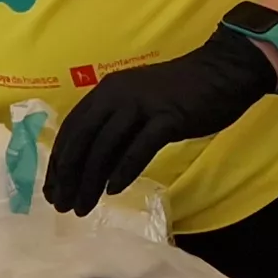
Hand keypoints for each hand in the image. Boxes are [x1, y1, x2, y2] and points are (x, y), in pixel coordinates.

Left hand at [41, 33, 277, 213]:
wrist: (225, 70)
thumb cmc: (181, 92)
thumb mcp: (139, 108)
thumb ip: (117, 131)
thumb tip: (93, 170)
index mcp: (107, 91)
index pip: (72, 129)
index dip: (59, 162)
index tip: (53, 190)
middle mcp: (118, 95)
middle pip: (83, 140)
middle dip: (69, 176)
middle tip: (62, 205)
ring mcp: (143, 106)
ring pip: (105, 148)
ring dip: (90, 181)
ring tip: (84, 207)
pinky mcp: (168, 118)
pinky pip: (139, 148)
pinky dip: (124, 170)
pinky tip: (114, 191)